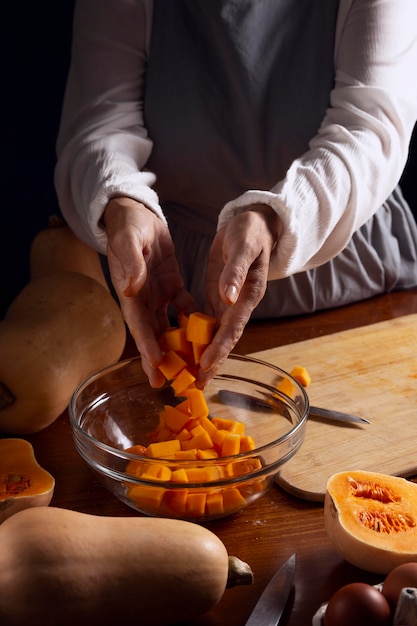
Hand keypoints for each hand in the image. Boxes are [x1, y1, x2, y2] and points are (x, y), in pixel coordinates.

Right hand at [104, 197, 196, 386]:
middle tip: (168, 383)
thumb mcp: (128, 238)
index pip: (138, 322)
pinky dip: (191, 320)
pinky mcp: (170, 284)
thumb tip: (131, 288)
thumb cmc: (128, 223)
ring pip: (167, 325)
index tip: (156, 364)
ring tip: (188, 368)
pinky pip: (182, 307)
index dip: (146, 344)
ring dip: (177, 346)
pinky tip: (204, 333)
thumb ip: (130, 262)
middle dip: (159, 358)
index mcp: (130, 290)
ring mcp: (156, 293)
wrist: (135, 212)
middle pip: (151, 333)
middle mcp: (142, 297)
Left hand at [197, 205, 280, 386]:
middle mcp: (239, 304)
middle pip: (224, 339)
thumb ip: (235, 272)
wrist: (254, 224)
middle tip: (197, 385)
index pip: (232, 327)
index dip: (219, 347)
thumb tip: (227, 297)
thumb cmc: (249, 232)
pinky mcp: (219, 297)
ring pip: (216, 334)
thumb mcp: (242, 246)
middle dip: (211, 362)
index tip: (206, 365)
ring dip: (204, 355)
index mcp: (247, 294)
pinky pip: (208, 322)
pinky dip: (199, 337)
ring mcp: (229, 303)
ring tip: (192, 376)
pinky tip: (186, 349)